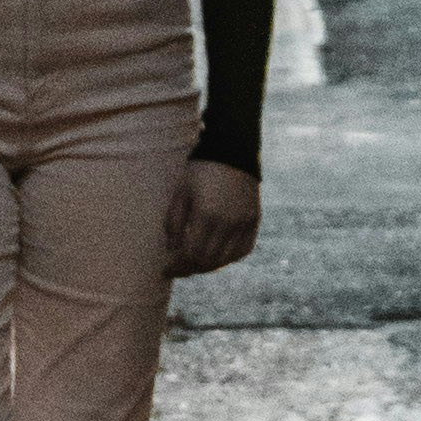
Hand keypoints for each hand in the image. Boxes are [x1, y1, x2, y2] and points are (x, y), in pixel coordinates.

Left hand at [164, 153, 261, 279]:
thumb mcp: (181, 192)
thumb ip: (174, 222)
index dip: (177, 266)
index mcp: (207, 215)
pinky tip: (217, 256)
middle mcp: (228, 223)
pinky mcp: (254, 220)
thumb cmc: (201, 170)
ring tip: (194, 263)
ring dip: (208, 266)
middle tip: (178, 268)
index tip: (166, 269)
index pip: (191, 254)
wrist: (232, 151)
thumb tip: (171, 250)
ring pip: (225, 259)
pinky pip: (242, 250)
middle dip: (190, 268)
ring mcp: (244, 223)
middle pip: (208, 260)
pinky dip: (229, 258)